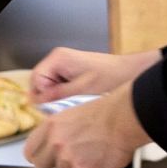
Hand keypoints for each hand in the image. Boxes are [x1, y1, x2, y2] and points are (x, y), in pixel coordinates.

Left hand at [23, 88, 151, 167]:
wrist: (124, 119)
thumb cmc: (103, 113)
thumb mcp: (70, 114)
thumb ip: (56, 131)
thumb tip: (48, 145)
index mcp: (51, 127)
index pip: (30, 151)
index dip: (39, 153)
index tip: (44, 155)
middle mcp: (57, 144)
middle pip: (43, 165)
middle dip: (54, 162)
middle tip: (69, 155)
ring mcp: (70, 160)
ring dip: (76, 166)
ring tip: (91, 150)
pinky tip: (100, 156)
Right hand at [30, 47, 158, 102]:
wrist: (131, 73)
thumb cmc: (111, 78)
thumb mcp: (81, 90)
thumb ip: (57, 95)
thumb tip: (36, 102)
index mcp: (58, 58)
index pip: (35, 79)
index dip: (41, 96)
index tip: (53, 107)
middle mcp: (58, 60)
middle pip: (40, 83)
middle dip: (49, 98)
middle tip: (64, 109)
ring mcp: (65, 67)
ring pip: (49, 88)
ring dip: (57, 99)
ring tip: (73, 105)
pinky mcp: (71, 75)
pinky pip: (59, 88)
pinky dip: (65, 97)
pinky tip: (78, 102)